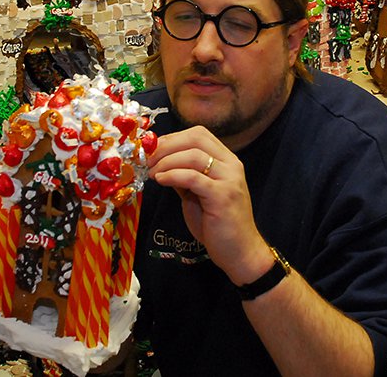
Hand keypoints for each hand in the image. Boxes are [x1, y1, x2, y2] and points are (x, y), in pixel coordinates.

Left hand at [147, 125, 273, 284]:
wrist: (240, 252)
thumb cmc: (218, 225)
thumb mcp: (198, 195)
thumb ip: (185, 177)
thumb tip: (160, 164)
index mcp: (227, 161)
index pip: (198, 134)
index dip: (172, 138)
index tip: (151, 150)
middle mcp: (231, 165)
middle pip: (196, 138)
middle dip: (166, 146)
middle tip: (146, 159)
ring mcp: (229, 179)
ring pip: (193, 155)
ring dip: (166, 161)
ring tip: (150, 173)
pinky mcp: (222, 196)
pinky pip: (193, 177)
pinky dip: (172, 175)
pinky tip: (160, 180)